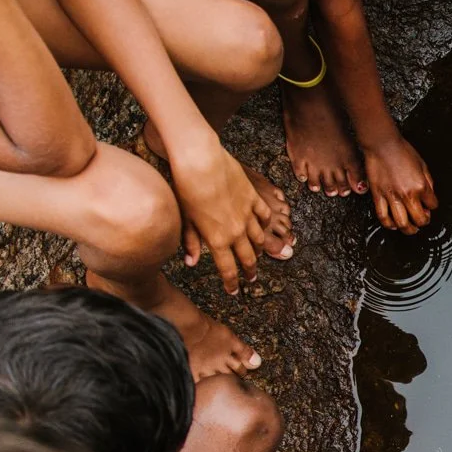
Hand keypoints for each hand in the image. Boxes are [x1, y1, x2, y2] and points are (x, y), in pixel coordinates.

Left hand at [167, 137, 294, 292]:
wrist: (200, 161)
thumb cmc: (186, 189)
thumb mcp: (185, 219)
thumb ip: (192, 243)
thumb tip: (191, 262)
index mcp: (217, 240)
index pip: (228, 269)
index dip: (231, 283)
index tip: (233, 291)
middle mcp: (236, 231)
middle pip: (247, 258)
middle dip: (249, 271)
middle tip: (251, 278)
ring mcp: (247, 214)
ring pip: (258, 239)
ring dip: (258, 250)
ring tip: (257, 256)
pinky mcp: (252, 197)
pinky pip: (264, 215)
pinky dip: (265, 223)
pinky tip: (264, 226)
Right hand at [362, 133, 437, 233]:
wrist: (382, 144)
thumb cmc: (401, 150)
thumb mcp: (423, 165)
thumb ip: (428, 182)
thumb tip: (430, 195)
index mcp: (420, 186)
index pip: (432, 205)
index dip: (432, 206)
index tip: (429, 206)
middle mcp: (407, 194)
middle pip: (419, 219)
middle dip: (423, 222)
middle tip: (422, 220)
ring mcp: (392, 197)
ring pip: (402, 223)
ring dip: (408, 229)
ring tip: (410, 228)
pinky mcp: (378, 196)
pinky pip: (383, 217)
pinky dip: (389, 225)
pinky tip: (393, 224)